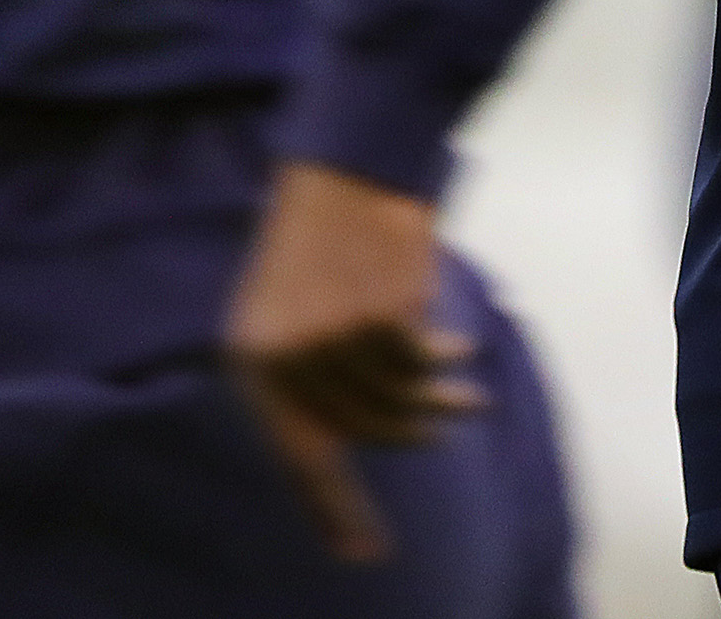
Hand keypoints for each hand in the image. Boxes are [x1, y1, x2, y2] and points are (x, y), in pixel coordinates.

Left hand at [225, 159, 481, 563]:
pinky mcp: (381, 316)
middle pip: (362, 429)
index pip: (295, 456)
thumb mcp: (286, 307)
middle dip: (410, 435)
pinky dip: (447, 356)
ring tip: (468, 399)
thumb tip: (351, 435)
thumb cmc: (320, 237)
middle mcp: (286, 359)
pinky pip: (425, 361)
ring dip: (440, 402)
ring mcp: (332, 339)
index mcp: (252, 360)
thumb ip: (304, 371)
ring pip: (399, 399)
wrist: (347, 165)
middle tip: (445, 432)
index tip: (364, 556)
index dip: (333, 509)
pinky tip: (459, 345)